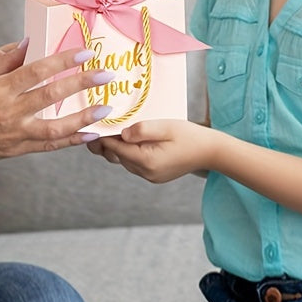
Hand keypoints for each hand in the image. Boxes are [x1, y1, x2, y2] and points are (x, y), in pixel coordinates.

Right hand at [0, 41, 116, 164]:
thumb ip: (5, 61)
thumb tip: (30, 42)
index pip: (37, 71)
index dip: (63, 60)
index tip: (86, 52)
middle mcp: (8, 113)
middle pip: (52, 95)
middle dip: (82, 83)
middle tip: (106, 74)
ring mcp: (13, 134)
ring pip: (56, 127)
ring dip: (83, 118)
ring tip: (105, 108)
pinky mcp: (15, 150)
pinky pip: (48, 146)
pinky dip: (70, 140)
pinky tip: (89, 134)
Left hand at [86, 118, 210, 182]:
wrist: (210, 151)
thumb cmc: (189, 135)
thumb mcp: (165, 126)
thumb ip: (142, 129)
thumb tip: (122, 133)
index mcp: (147, 161)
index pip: (116, 148)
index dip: (102, 136)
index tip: (91, 124)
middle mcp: (146, 173)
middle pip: (117, 156)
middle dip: (106, 142)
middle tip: (95, 125)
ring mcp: (150, 176)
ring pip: (124, 161)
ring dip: (117, 147)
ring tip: (107, 130)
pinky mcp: (154, 175)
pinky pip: (134, 163)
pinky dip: (128, 152)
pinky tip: (126, 139)